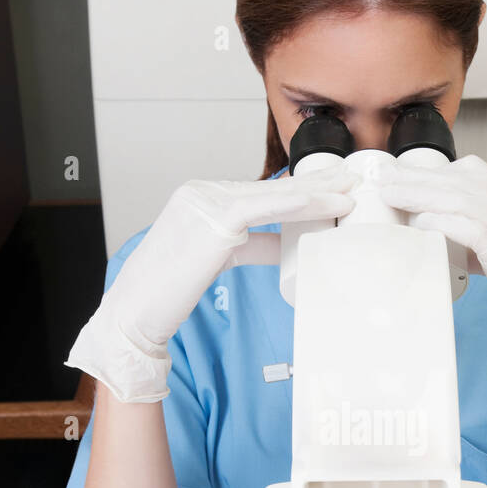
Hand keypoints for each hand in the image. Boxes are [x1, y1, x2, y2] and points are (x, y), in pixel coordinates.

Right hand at [66, 165, 359, 402]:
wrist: (136, 311)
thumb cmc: (169, 291)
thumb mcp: (219, 258)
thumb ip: (252, 245)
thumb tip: (287, 247)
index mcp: (200, 196)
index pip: (258, 189)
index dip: (297, 188)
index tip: (328, 186)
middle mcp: (201, 191)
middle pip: (269, 185)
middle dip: (313, 181)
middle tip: (350, 176)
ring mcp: (205, 201)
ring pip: (273, 194)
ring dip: (315, 191)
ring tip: (349, 191)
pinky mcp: (214, 220)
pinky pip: (265, 207)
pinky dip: (298, 204)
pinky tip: (324, 203)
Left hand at [375, 154, 486, 421]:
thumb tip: (460, 250)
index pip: (476, 173)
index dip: (441, 172)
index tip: (412, 176)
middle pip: (458, 178)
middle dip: (418, 175)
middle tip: (386, 176)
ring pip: (455, 195)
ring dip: (417, 192)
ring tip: (387, 192)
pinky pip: (462, 224)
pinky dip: (435, 220)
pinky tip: (415, 223)